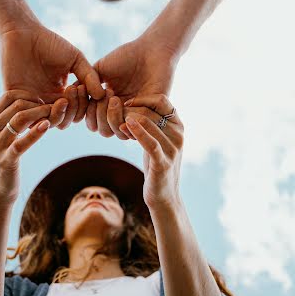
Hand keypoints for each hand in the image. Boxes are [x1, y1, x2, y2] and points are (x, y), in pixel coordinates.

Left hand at [0, 20, 104, 129]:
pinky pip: (26, 117)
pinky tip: (46, 101)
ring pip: (46, 123)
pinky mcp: (15, 99)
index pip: (75, 113)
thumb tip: (102, 96)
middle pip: (62, 122)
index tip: (83, 88)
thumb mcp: (75, 59)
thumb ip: (89, 77)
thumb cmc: (50, 43)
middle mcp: (45, 102)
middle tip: (73, 90)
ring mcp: (30, 101)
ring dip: (57, 115)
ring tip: (62, 99)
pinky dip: (38, 115)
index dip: (82, 106)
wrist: (24, 32)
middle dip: (72, 111)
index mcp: (61, 95)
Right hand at [0, 90, 68, 205]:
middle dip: (39, 104)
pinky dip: (35, 133)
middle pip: (17, 105)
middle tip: (54, 108)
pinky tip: (47, 126)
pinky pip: (21, 143)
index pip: (9, 96)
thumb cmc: (5, 159)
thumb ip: (12, 119)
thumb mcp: (3, 136)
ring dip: (41, 114)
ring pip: (19, 119)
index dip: (29, 95)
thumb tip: (32, 101)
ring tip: (54, 114)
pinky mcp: (5, 160)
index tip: (43, 102)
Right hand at [86, 35, 176, 138]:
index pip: (91, 121)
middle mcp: (121, 113)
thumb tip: (69, 98)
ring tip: (115, 97)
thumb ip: (85, 84)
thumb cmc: (126, 57)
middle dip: (99, 114)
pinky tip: (129, 101)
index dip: (84, 111)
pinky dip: (130, 117)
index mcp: (107, 104)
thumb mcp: (99, 69)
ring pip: (119, 132)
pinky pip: (138, 127)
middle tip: (106, 93)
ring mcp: (136, 115)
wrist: (152, 50)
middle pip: (103, 130)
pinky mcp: (152, 114)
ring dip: (112, 117)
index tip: (82, 91)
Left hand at [122, 94, 183, 208]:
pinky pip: (149, 142)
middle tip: (116, 115)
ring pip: (147, 123)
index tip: (127, 104)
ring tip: (118, 125)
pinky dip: (136, 132)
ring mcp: (173, 149)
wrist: (164, 196)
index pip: (162, 100)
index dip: (142, 98)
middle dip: (131, 111)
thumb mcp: (158, 140)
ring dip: (128, 120)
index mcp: (179, 126)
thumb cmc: (157, 165)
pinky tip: (125, 127)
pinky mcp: (163, 163)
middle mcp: (179, 135)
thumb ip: (152, 123)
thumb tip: (133, 105)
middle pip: (151, 111)